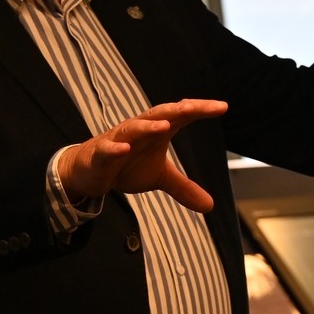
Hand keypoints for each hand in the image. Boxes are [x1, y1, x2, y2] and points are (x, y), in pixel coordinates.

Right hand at [59, 99, 227, 213]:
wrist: (91, 170)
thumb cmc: (128, 165)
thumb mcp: (160, 177)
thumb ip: (184, 187)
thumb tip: (210, 206)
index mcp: (157, 131)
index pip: (181, 115)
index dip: (200, 109)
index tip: (222, 107)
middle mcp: (140, 129)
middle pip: (160, 114)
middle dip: (177, 110)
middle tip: (193, 107)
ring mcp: (119, 139)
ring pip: (133, 128)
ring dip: (148, 126)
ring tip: (163, 126)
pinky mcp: (100, 153)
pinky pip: (107, 148)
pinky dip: (115, 148)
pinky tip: (124, 149)